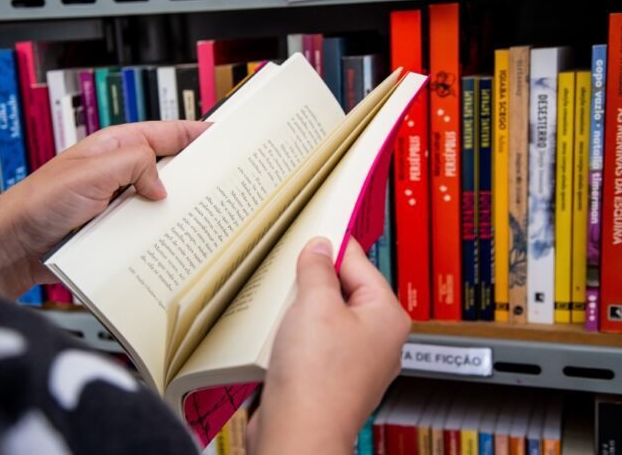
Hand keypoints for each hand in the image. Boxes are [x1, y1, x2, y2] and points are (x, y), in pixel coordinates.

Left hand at [0, 121, 209, 297]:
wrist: (14, 246)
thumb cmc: (38, 203)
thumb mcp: (92, 172)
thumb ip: (134, 164)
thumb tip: (162, 184)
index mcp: (113, 147)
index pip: (164, 133)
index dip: (195, 134)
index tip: (222, 138)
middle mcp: (116, 173)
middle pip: (166, 169)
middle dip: (191, 175)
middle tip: (219, 183)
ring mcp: (114, 202)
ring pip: (156, 202)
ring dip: (173, 210)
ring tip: (198, 217)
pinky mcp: (110, 230)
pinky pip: (142, 228)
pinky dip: (156, 234)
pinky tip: (167, 243)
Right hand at [249, 236, 410, 454]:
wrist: (298, 433)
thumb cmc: (317, 379)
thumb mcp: (315, 304)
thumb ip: (318, 269)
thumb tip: (320, 248)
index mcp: (387, 317)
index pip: (360, 263)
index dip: (332, 246)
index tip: (312, 232)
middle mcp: (379, 340)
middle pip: (343, 290)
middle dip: (314, 281)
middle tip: (290, 271)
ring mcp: (356, 362)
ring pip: (327, 318)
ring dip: (302, 309)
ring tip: (283, 307)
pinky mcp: (331, 378)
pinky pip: (315, 343)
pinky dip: (297, 335)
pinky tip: (280, 335)